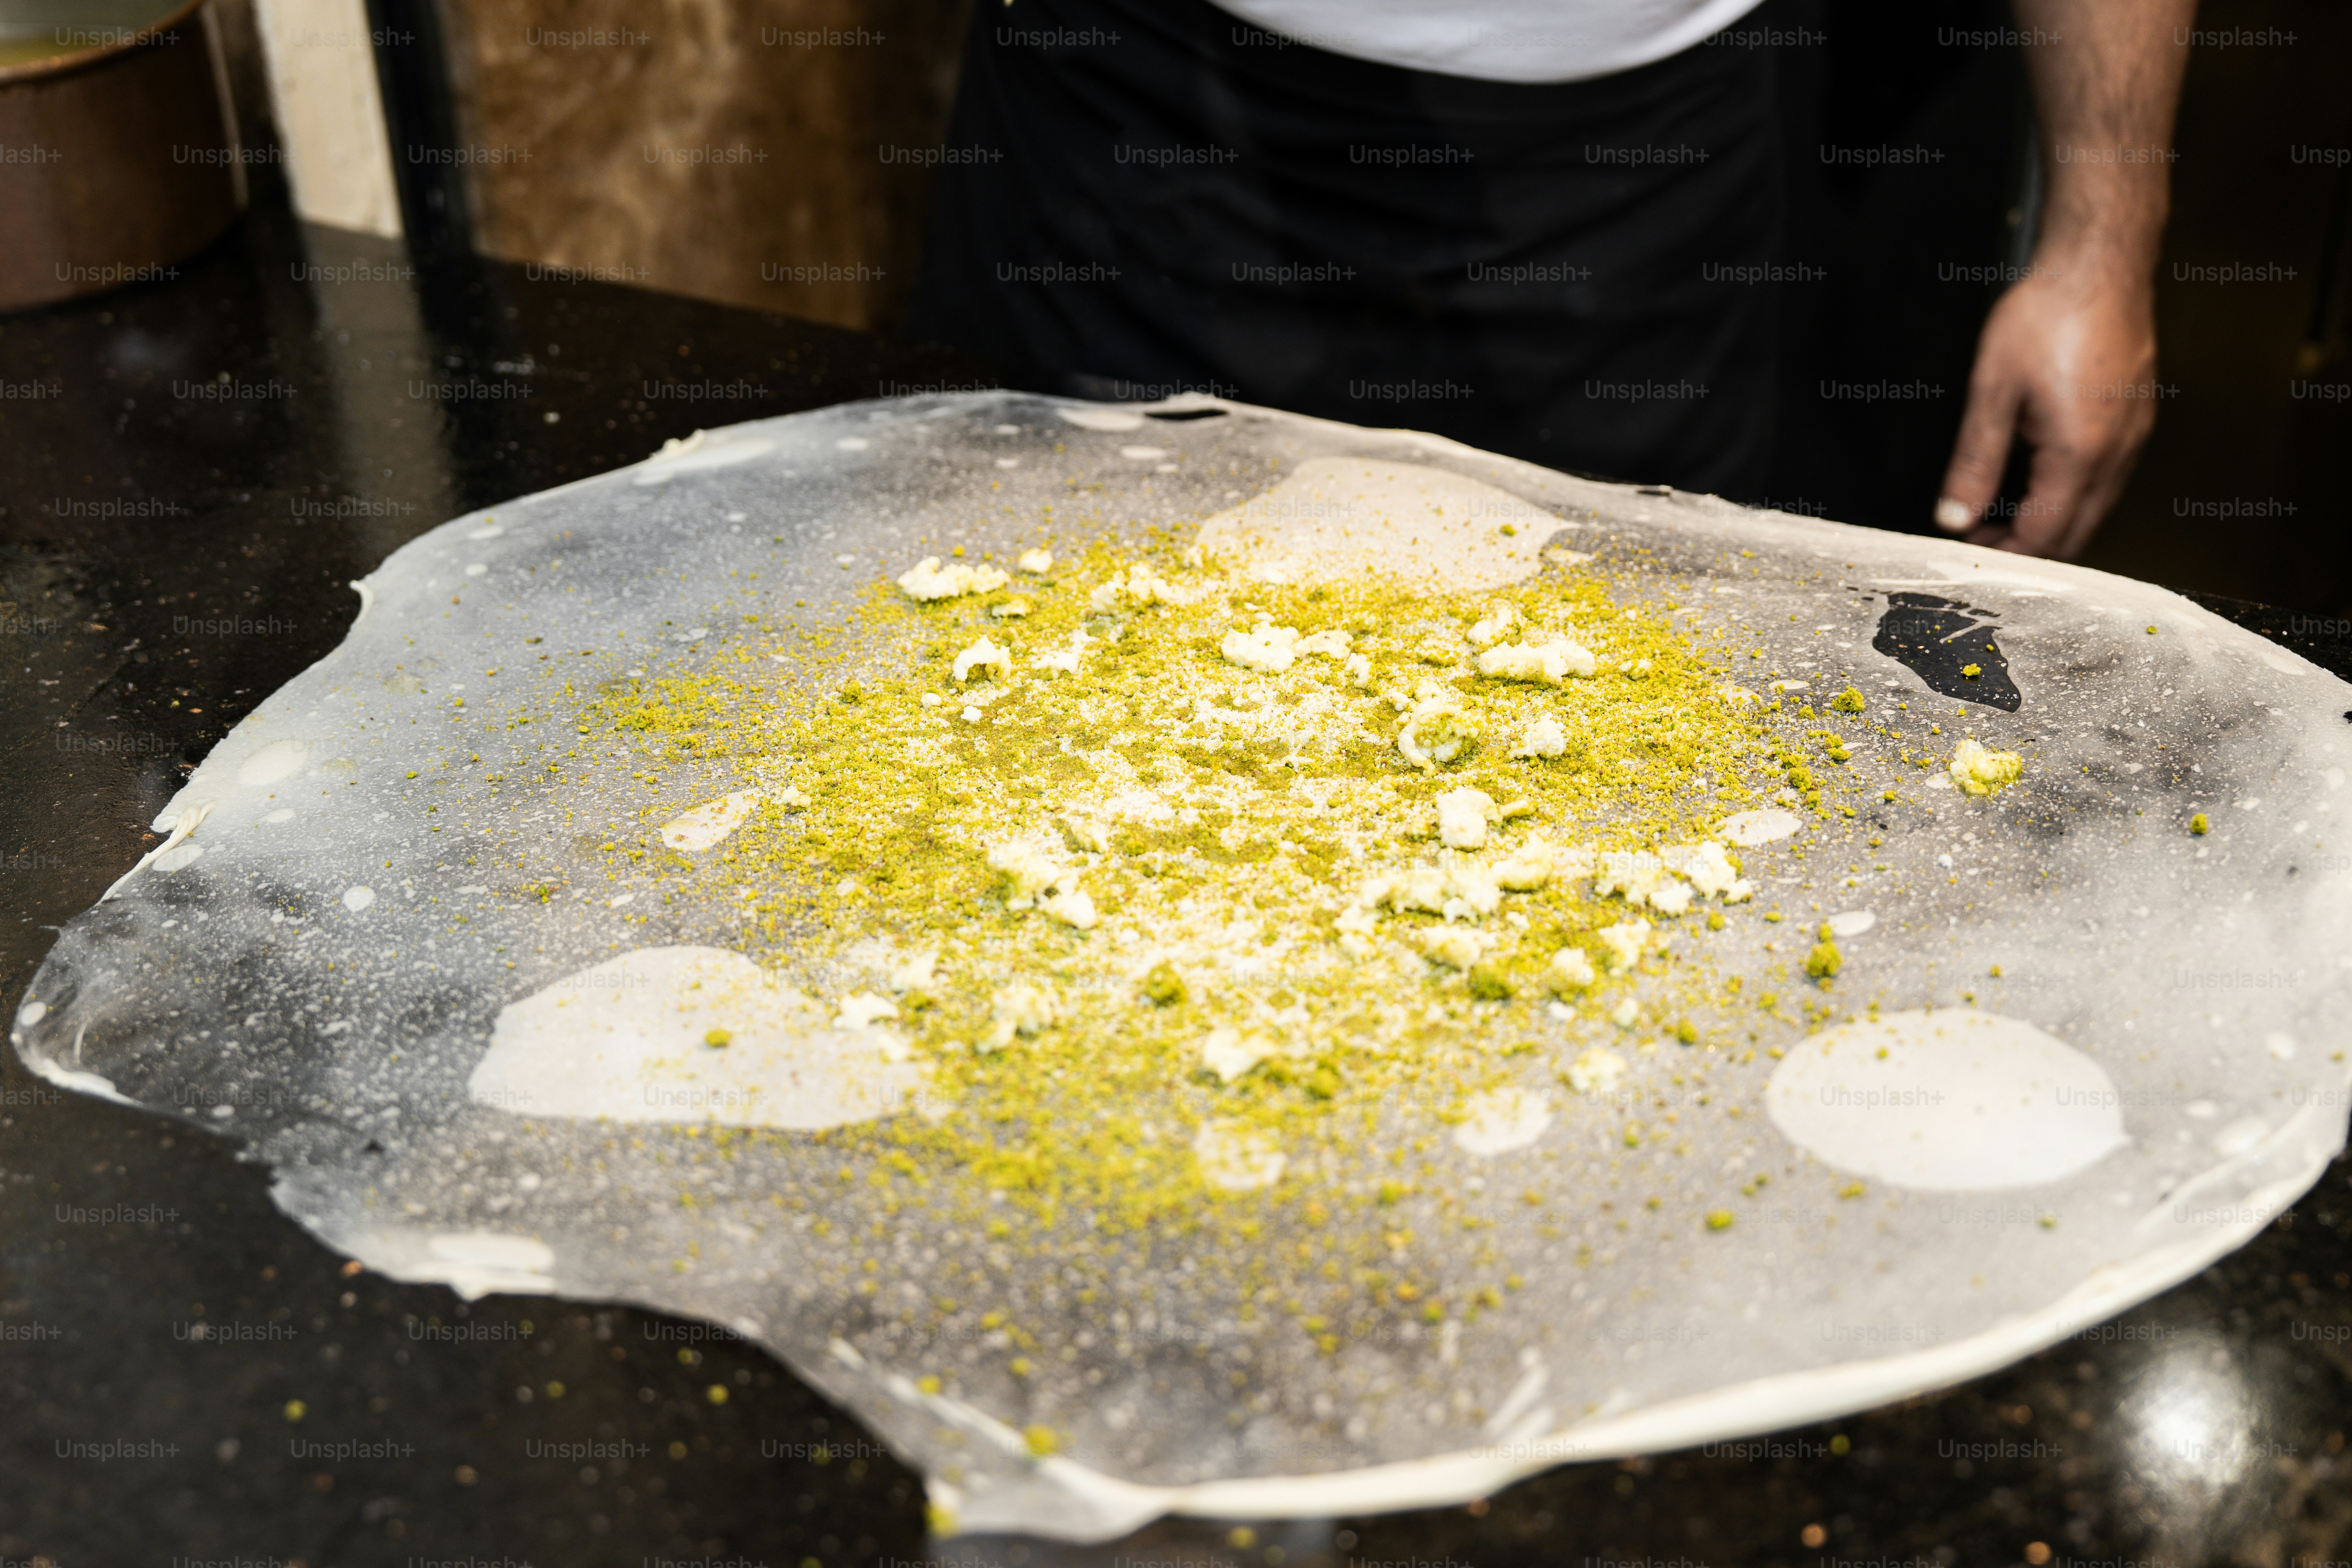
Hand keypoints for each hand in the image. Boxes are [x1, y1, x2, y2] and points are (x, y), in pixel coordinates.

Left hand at [1933, 259, 2160, 558]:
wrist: (2099, 264)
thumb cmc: (2048, 314)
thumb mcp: (1992, 391)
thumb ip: (1974, 461)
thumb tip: (1954, 515)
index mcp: (2081, 452)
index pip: (2044, 534)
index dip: (2005, 552)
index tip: (1971, 548)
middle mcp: (2118, 451)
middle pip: (2077, 533)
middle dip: (2029, 548)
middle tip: (1982, 538)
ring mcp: (2135, 435)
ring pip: (2095, 508)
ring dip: (2052, 521)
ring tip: (1999, 513)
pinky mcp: (2137, 418)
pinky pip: (2108, 477)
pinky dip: (2072, 494)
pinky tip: (2038, 479)